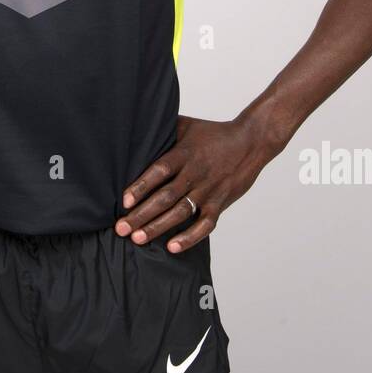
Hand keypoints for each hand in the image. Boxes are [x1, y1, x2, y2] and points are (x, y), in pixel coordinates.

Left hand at [116, 113, 273, 251]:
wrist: (250, 141)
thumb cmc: (213, 133)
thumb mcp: (186, 125)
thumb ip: (162, 129)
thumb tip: (133, 126)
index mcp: (184, 154)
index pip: (160, 171)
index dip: (142, 186)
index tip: (124, 201)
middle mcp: (195, 173)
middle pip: (165, 197)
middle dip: (141, 214)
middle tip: (121, 228)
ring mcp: (208, 190)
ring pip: (180, 212)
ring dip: (158, 227)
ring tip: (138, 239)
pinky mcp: (220, 203)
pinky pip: (205, 224)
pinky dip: (189, 237)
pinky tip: (172, 247)